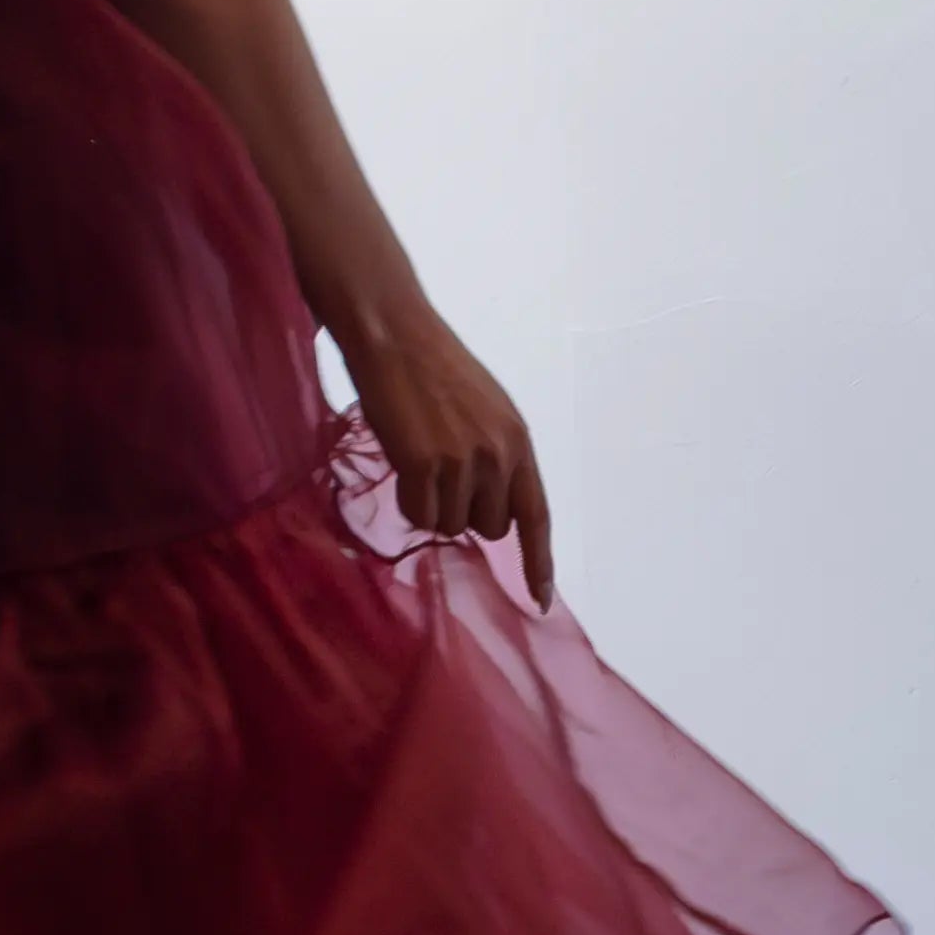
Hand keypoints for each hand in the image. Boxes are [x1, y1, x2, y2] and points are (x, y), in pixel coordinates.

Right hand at [345, 306, 555, 609]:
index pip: (536, 515)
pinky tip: (401, 461)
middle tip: (440, 472)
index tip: (541, 598)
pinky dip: (408, 500)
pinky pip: (419, 515)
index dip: (539, 561)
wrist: (394, 336)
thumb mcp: (486, 410)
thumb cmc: (434, 369)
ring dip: (432, 505)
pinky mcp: (423, 465)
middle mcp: (498, 455)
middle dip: (465, 511)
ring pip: (450, 525)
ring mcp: (462, 462)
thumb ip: (497, 457)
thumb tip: (492, 512)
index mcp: (518, 441)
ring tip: (418, 458)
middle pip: (488, 527)